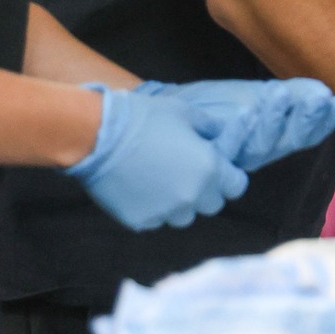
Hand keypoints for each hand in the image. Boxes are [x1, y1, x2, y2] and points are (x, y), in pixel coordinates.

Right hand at [66, 85, 249, 230]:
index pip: (237, 186)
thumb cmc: (145, 118)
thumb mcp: (186, 113)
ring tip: (163, 181)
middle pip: (212, 205)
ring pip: (184, 217)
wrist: (98, 136)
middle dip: (206, 191)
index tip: (218, 168)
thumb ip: (210, 127)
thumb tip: (219, 133)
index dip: (229, 177)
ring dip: (180, 204)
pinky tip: (141, 188)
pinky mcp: (140, 221)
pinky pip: (156, 220)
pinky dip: (154, 209)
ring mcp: (165, 212)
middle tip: (188, 172)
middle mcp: (192, 196)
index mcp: (210, 169)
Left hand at [135, 78, 334, 171]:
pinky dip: (241, 130)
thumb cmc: (213, 105)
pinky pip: (230, 147)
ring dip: (274, 120)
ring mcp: (234, 157)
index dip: (324, 121)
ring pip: (262, 147)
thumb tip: (323, 91)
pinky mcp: (210, 156)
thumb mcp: (257, 94)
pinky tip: (249, 111)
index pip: (306, 134)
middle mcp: (257, 153)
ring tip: (281, 94)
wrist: (167, 110)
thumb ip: (291, 95)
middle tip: (321, 98)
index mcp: (273, 138)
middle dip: (306, 119)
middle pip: (289, 142)